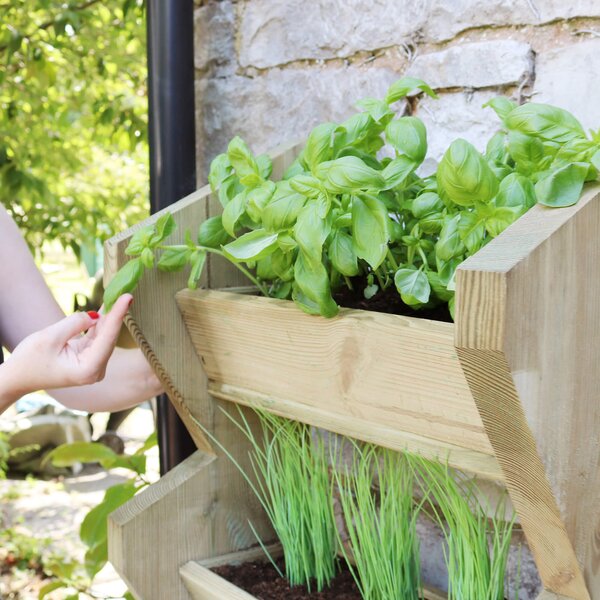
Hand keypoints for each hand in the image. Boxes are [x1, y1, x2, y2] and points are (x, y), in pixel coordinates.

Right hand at [0, 294, 133, 407]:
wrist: (17, 377)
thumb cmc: (29, 361)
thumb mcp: (49, 338)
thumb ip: (74, 324)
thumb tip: (94, 315)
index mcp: (88, 369)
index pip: (107, 337)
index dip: (118, 315)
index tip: (127, 297)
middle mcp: (95, 369)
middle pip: (109, 336)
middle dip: (117, 314)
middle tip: (128, 293)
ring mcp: (94, 364)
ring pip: (104, 335)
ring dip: (111, 316)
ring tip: (121, 296)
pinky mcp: (89, 357)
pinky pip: (97, 336)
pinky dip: (101, 321)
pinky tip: (110, 305)